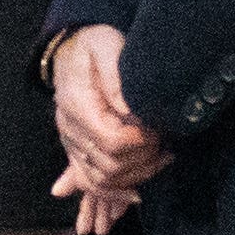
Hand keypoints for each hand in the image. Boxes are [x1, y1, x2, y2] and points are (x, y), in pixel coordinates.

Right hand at [49, 24, 169, 234]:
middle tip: (165, 142)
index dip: (141, 141)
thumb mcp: (106, 46)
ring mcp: (71, 144)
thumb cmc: (93, 43)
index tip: (157, 129)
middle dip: (144, 159)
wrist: (70, 48)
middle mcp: (70, 130)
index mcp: (77, 106)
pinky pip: (93, 184)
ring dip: (136, 176)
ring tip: (161, 158)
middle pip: (110, 167)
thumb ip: (117, 78)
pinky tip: (141, 185)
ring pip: (103, 181)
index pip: (112, 141)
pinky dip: (117, 191)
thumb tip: (132, 111)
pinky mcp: (77, 151)